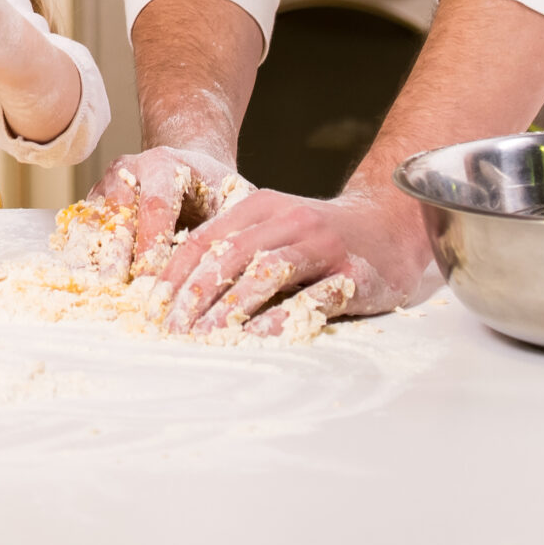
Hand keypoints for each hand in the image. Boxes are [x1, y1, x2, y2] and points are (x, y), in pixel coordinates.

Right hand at [77, 145, 244, 278]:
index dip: (152, 242)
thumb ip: (235, 223)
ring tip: (94, 290)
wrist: (188, 168)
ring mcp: (106, 185)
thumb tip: (240, 259)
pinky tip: (82, 282)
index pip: (155, 204)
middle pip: (117, 213)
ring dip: (91, 257)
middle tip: (115, 289)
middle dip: (115, 255)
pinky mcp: (93, 203)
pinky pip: (79, 228)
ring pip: (92, 221)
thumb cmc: (215, 190)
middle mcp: (128, 169)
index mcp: (164, 164)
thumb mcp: (234, 197)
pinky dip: (78, 255)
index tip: (153, 279)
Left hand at [158, 184, 436, 330]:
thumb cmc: (321, 236)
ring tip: (206, 338)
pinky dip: (280, 318)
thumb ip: (234, 249)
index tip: (152, 309)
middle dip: (196, 294)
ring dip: (231, 307)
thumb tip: (177, 292)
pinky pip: (311, 297)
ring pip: (266, 271)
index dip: (175, 275)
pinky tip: (257, 338)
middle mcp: (289, 220)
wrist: (391, 226)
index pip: (206, 239)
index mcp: (261, 206)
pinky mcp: (352, 274)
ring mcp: (322, 245)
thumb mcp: (274, 228)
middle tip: (173, 329)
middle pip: (230, 254)